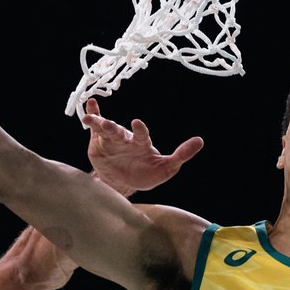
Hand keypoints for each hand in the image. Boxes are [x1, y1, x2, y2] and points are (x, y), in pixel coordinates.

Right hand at [82, 98, 203, 195]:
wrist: (124, 184)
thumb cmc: (147, 174)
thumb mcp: (166, 168)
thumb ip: (181, 155)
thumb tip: (200, 141)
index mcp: (141, 144)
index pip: (141, 136)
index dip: (140, 130)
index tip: (137, 123)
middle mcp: (125, 140)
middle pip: (118, 132)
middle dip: (112, 128)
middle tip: (108, 124)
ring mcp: (110, 141)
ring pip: (103, 130)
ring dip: (97, 122)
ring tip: (89, 118)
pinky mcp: (97, 144)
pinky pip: (93, 130)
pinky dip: (92, 115)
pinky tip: (89, 105)